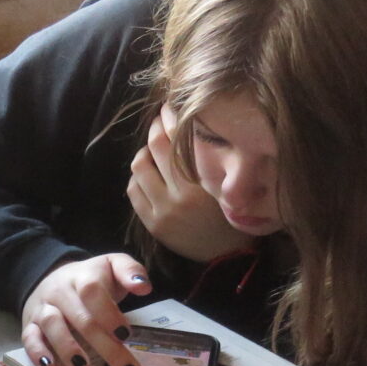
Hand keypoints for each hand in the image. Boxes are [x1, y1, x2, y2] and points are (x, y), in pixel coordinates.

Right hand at [20, 253, 150, 365]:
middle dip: (106, 347)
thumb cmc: (90, 280)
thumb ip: (130, 271)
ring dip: (67, 348)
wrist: (50, 277)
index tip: (126, 334)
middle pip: (82, 318)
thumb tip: (144, 287)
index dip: (108, 313)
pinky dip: (37, 352)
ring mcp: (43, 308)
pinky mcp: (29, 324)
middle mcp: (60, 291)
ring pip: (52, 326)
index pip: (93, 291)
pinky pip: (29, 337)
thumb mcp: (112, 266)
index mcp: (83, 276)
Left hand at [127, 110, 249, 263]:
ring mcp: (162, 211)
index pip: (178, 138)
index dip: (170, 117)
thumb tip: (189, 123)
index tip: (169, 108)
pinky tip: (148, 175)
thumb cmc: (233, 214)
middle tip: (159, 124)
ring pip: (139, 167)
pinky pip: (133, 190)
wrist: (227, 257)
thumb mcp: (227, 183)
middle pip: (155, 147)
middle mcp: (180, 196)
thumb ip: (208, 159)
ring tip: (153, 152)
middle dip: (155, 130)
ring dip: (144, 153)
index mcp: (203, 183)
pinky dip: (137, 177)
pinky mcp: (152, 224)